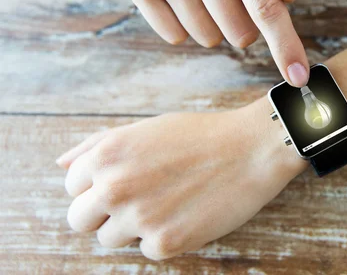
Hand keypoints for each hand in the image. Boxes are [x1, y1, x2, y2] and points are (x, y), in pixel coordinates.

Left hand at [55, 101, 306, 259]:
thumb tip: (61, 164)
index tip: (126, 180)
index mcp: (107, 154)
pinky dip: (165, 237)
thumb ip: (97, 144)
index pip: (72, 186)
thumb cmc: (201, 135)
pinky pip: (147, 250)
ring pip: (110, 239)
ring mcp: (139, 218)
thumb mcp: (146, 129)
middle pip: (79, 220)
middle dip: (103, 212)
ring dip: (133, 226)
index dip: (98, 184)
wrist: (252, 149)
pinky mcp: (166, 243)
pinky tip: (187, 213)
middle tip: (140, 199)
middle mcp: (115, 186)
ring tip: (168, 203)